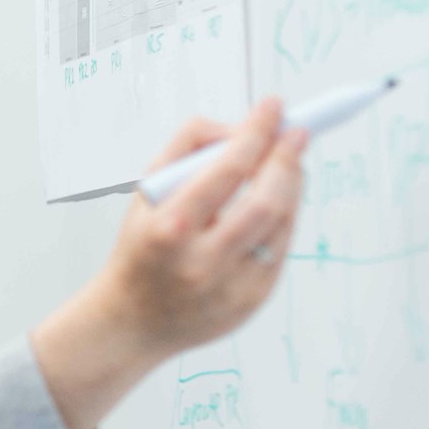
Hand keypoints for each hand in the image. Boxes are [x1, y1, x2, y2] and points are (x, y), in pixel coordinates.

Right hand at [32, 98, 309, 428]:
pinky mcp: (253, 300)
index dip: (256, 133)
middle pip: (266, 200)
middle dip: (287, 158)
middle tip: (296, 132)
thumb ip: (185, 151)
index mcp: (169, 229)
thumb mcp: (144, 195)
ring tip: (288, 162)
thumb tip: (238, 127)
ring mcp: (232, 285)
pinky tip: (277, 200)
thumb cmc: (140, 248)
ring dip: (293, 184)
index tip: (273, 107)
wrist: (131, 320)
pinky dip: (285, 216)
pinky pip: (280, 247)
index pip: (226, 170)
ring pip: (282, 223)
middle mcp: (202, 261)